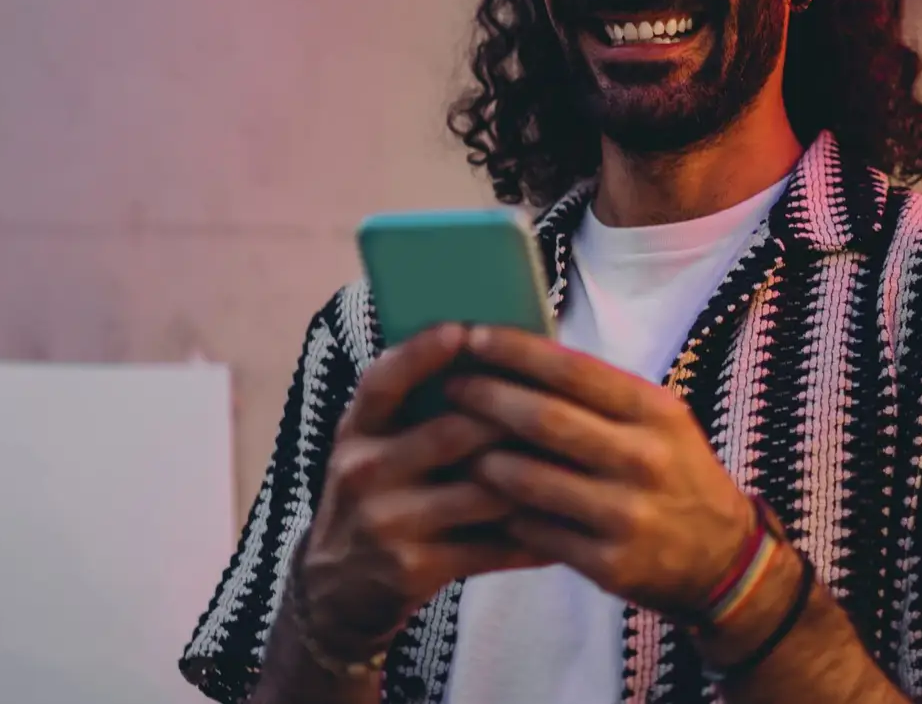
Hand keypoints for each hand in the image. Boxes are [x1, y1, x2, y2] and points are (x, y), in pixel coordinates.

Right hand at [297, 325, 548, 655]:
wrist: (338, 591)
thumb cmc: (380, 499)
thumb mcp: (378, 449)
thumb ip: (419, 412)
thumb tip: (500, 360)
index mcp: (357, 431)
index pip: (383, 382)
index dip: (420, 354)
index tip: (462, 329)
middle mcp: (363, 471)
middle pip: (450, 433)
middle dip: (512, 418)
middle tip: (568, 404)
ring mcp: (386, 522)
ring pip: (481, 490)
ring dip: (535, 477)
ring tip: (583, 463)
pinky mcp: (411, 568)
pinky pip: (489, 546)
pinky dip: (534, 537)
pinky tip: (569, 526)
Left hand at [445, 326, 759, 616]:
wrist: (722, 557)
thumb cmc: (674, 473)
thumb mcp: (657, 423)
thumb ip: (601, 396)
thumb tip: (521, 357)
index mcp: (654, 413)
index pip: (575, 370)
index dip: (518, 351)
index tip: (474, 336)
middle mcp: (644, 459)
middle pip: (545, 420)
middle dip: (486, 398)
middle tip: (449, 386)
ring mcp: (626, 514)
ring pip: (530, 480)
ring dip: (481, 458)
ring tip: (448, 442)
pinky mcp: (609, 563)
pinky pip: (535, 532)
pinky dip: (501, 512)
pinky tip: (476, 498)